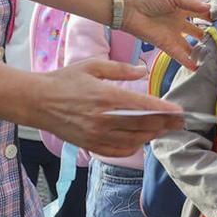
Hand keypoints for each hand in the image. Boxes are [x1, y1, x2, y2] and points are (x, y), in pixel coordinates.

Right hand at [33, 59, 184, 157]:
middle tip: (180, 122)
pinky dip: (133, 147)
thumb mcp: (92, 66)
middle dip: (165, 125)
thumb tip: (142, 71)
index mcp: (105, 96)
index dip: (164, 110)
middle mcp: (103, 119)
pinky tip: (141, 141)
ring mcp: (96, 135)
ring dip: (151, 136)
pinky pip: (118, 150)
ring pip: (133, 140)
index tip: (179, 111)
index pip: (142, 106)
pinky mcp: (90, 145)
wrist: (37, 102)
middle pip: (143, 126)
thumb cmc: (64, 80)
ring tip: (164, 130)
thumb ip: (120, 69)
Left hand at [121, 0, 209, 69]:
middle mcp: (179, 23)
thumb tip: (209, 10)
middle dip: (208, 36)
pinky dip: (188, 61)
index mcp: (182, 8)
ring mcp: (173, 35)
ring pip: (190, 45)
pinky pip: (179, 55)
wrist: (130, 9)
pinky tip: (198, 67)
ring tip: (213, 57)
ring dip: (199, 51)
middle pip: (197, 31)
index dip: (211, 18)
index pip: (201, 14)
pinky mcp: (165, 45)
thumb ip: (191, 4)